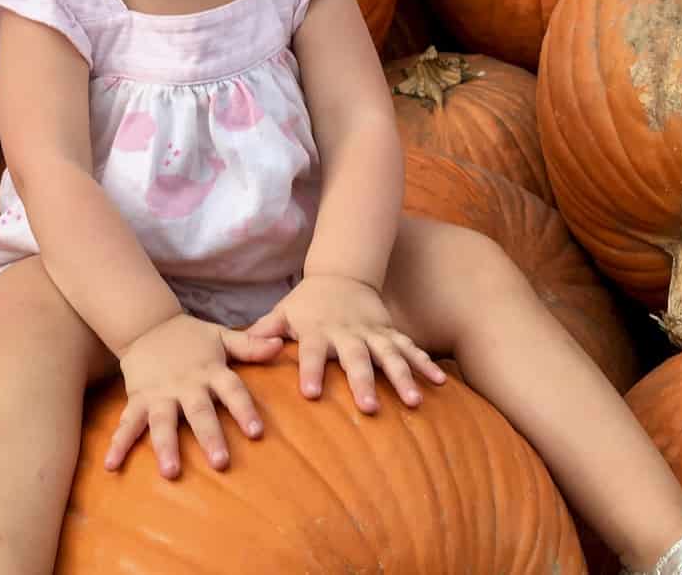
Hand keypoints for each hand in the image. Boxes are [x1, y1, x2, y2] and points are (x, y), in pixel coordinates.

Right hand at [104, 314, 283, 479]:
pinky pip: (127, 423)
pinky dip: (118, 444)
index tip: (256, 432)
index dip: (244, 410)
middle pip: (199, 412)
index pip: (231, 390)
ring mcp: (159, 393)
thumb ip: (249, 345)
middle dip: (209, 436)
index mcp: (209, 371)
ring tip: (170, 472)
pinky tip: (111, 465)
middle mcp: (185, 384)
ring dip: (166, 446)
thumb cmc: (190, 336)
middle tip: (220, 462)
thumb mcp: (221, 336)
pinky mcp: (137, 398)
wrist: (146, 323)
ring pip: (163, 422)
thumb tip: (280, 345)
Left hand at [247, 274, 445, 413]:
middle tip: (368, 408)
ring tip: (414, 401)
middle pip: (355, 358)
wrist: (342, 274)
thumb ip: (263, 331)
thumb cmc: (306, 303)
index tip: (309, 394)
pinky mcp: (391, 332)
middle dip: (362, 382)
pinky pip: (411, 348)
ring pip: (390, 356)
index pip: (311, 353)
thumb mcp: (282, 312)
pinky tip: (440, 382)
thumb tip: (240, 347)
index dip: (310, 371)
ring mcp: (372, 333)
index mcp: (317, 331)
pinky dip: (425, 363)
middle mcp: (347, 333)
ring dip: (402, 377)